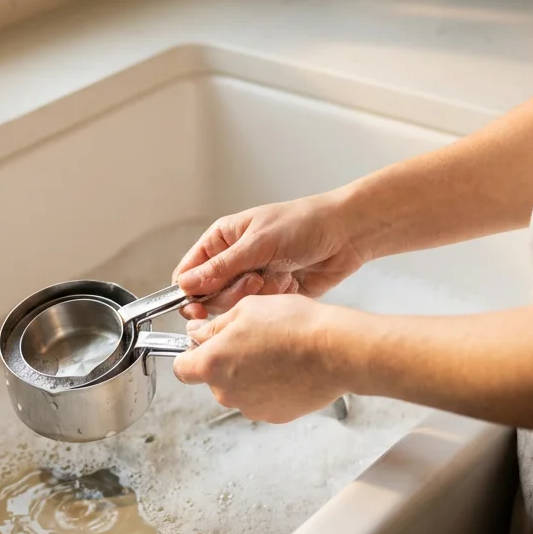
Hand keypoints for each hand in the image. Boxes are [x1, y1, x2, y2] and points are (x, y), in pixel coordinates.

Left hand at [172, 294, 348, 423]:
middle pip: (213, 378)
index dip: (189, 354)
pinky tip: (287, 367)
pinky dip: (270, 386)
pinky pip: (262, 399)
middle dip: (225, 360)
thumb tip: (198, 333)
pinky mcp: (275, 416)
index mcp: (212, 364)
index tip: (200, 345)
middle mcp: (226, 393)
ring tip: (275, 351)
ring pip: (239, 389)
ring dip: (249, 373)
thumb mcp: (245, 309)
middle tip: (251, 338)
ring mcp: (251, 408)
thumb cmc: (294, 326)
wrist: (336, 351)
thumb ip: (214, 325)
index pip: (181, 368)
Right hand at [173, 193, 369, 318]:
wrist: (346, 235)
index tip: (197, 307)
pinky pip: (259, 309)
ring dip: (257, 295)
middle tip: (255, 280)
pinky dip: (275, 299)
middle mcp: (233, 260)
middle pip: (210, 295)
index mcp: (221, 240)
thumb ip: (221, 267)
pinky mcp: (272, 295)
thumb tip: (186, 284)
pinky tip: (292, 282)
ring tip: (279, 276)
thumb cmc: (304, 224)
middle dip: (233, 292)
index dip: (188, 292)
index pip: (188, 272)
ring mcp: (252, 278)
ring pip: (235, 305)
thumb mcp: (257, 243)